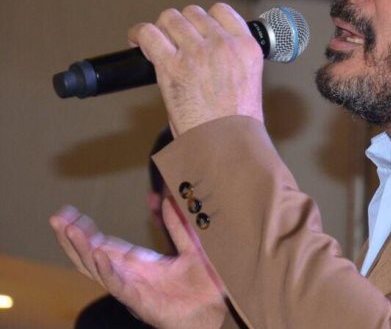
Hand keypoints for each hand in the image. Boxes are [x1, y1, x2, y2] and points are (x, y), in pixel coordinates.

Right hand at [50, 199, 226, 328]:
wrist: (215, 311)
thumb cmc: (203, 286)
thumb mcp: (191, 247)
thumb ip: (178, 225)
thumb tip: (166, 198)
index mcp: (139, 264)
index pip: (104, 245)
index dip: (86, 231)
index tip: (70, 213)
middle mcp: (129, 276)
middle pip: (91, 256)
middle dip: (73, 238)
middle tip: (57, 218)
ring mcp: (131, 288)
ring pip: (97, 270)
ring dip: (82, 250)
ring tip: (69, 230)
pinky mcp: (139, 301)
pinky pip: (117, 285)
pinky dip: (106, 269)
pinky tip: (98, 254)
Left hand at [128, 3, 263, 135]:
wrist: (226, 144)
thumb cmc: (235, 124)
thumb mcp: (248, 81)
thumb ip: (231, 59)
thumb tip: (207, 49)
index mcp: (247, 48)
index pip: (222, 11)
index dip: (205, 17)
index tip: (196, 27)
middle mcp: (223, 45)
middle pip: (193, 13)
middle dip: (182, 24)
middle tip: (174, 40)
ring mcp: (197, 53)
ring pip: (170, 18)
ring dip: (162, 28)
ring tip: (156, 40)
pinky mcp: (172, 66)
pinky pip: (149, 34)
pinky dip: (139, 34)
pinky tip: (137, 40)